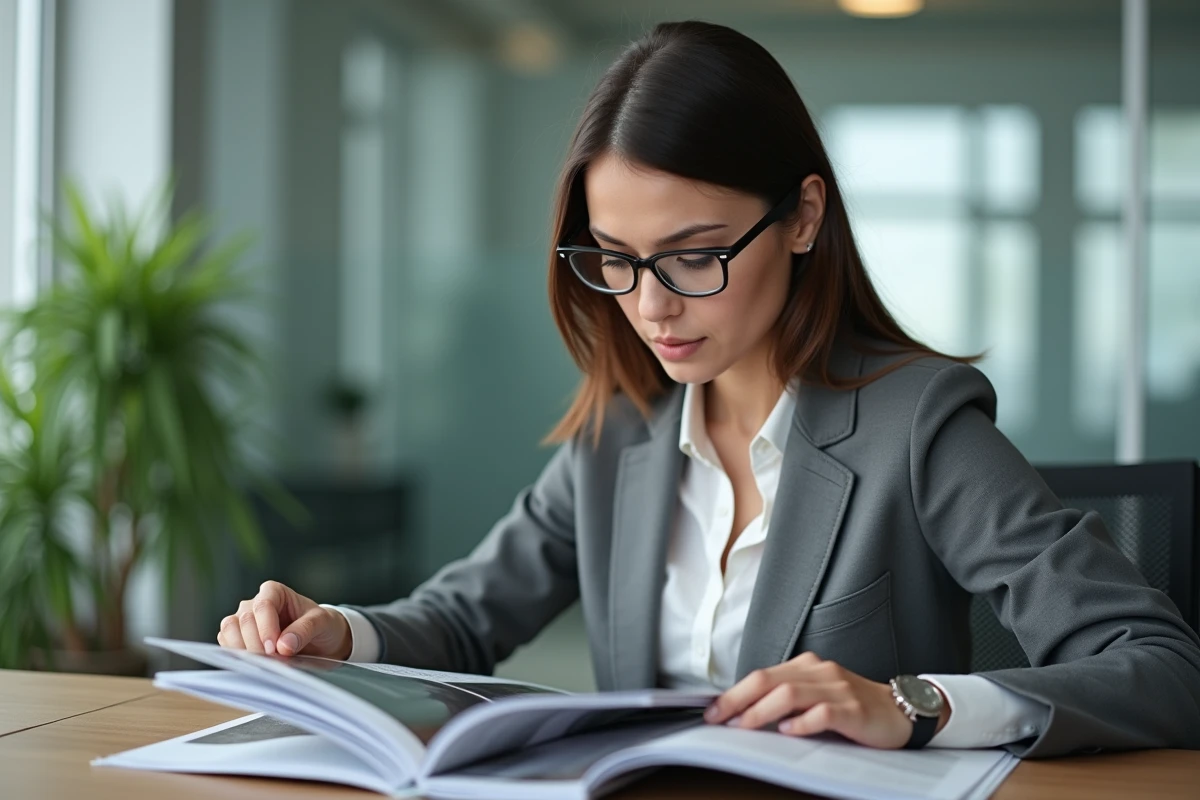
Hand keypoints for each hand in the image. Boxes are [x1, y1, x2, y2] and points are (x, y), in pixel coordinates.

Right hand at [217, 580, 352, 659]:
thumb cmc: (322, 625)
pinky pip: (226, 643)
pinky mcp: (238, 638)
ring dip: (243, 650)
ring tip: (264, 663)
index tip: (274, 649)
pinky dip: (236, 656)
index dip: (266, 628)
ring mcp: (243, 620)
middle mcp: (254, 603)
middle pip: (244, 620)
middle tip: (273, 661)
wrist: (321, 641)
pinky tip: (253, 664)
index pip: (263, 606)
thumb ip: (304, 630)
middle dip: (257, 644)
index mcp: (274, 592)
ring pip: (229, 630)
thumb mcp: (322, 623)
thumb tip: (283, 646)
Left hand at [703, 652, 948, 748]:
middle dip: (737, 699)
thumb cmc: (855, 707)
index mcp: (807, 667)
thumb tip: (744, 715)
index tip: (711, 711)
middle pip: (768, 680)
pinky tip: (788, 731)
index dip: (733, 692)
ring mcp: (837, 688)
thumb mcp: (817, 696)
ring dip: (761, 710)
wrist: (901, 711)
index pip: (761, 675)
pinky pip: (823, 712)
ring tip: (744, 725)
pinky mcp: (854, 709)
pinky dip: (802, 722)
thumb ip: (787, 700)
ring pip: (790, 692)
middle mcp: (819, 672)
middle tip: (717, 718)